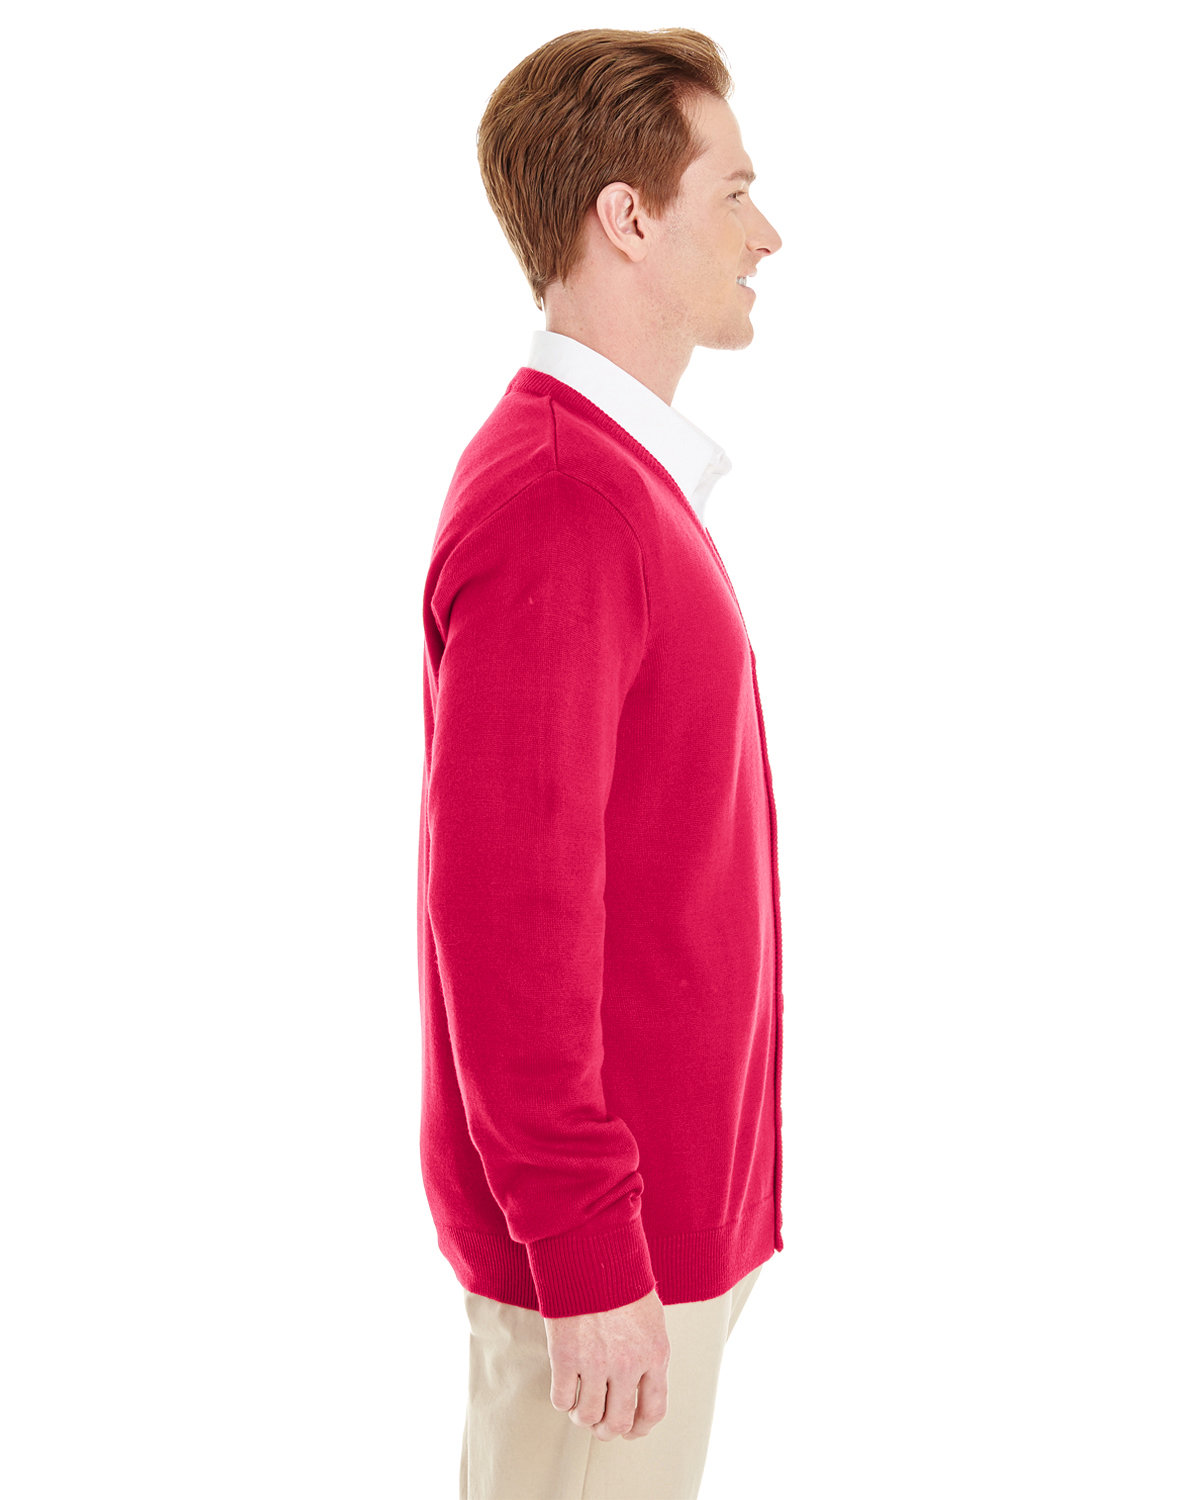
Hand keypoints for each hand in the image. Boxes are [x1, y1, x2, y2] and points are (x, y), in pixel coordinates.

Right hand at [544, 1288, 669, 1440]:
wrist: (592, 1251)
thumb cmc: (622, 1278)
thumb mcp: (649, 1316)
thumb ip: (647, 1352)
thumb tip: (638, 1384)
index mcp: (655, 1354)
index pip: (654, 1410)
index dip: (640, 1428)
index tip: (631, 1430)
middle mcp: (628, 1365)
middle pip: (618, 1422)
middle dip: (608, 1429)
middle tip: (599, 1423)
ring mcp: (596, 1363)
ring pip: (588, 1416)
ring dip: (583, 1417)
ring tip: (580, 1409)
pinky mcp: (565, 1357)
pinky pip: (562, 1399)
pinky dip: (562, 1401)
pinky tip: (564, 1388)